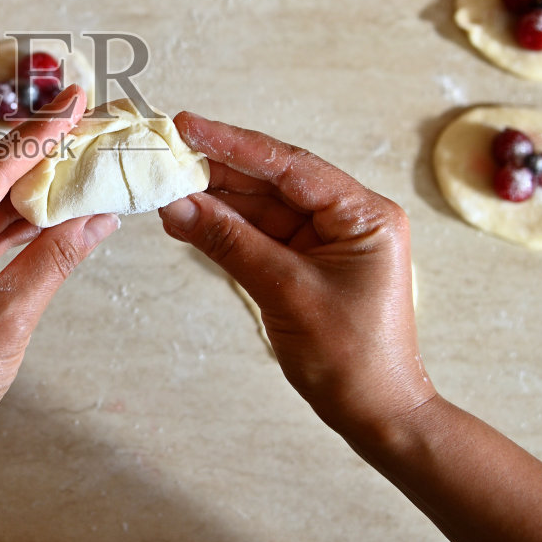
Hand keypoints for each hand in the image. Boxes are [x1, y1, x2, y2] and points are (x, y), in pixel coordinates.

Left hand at [0, 85, 119, 465]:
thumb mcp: (11, 316)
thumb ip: (55, 259)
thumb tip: (99, 216)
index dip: (39, 134)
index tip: (74, 100)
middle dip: (40, 150)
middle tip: (86, 117)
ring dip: (34, 186)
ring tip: (82, 156)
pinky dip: (20, 222)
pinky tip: (59, 207)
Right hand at [157, 112, 431, 437]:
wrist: (376, 414)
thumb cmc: (351, 358)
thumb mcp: (286, 292)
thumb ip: (230, 243)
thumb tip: (178, 205)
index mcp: (363, 214)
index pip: (290, 166)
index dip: (235, 144)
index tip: (188, 127)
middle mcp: (348, 218)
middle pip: (273, 181)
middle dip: (219, 170)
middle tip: (166, 153)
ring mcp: (326, 240)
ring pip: (261, 208)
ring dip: (215, 201)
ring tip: (165, 188)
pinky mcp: (307, 263)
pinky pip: (259, 235)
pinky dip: (223, 229)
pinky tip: (186, 218)